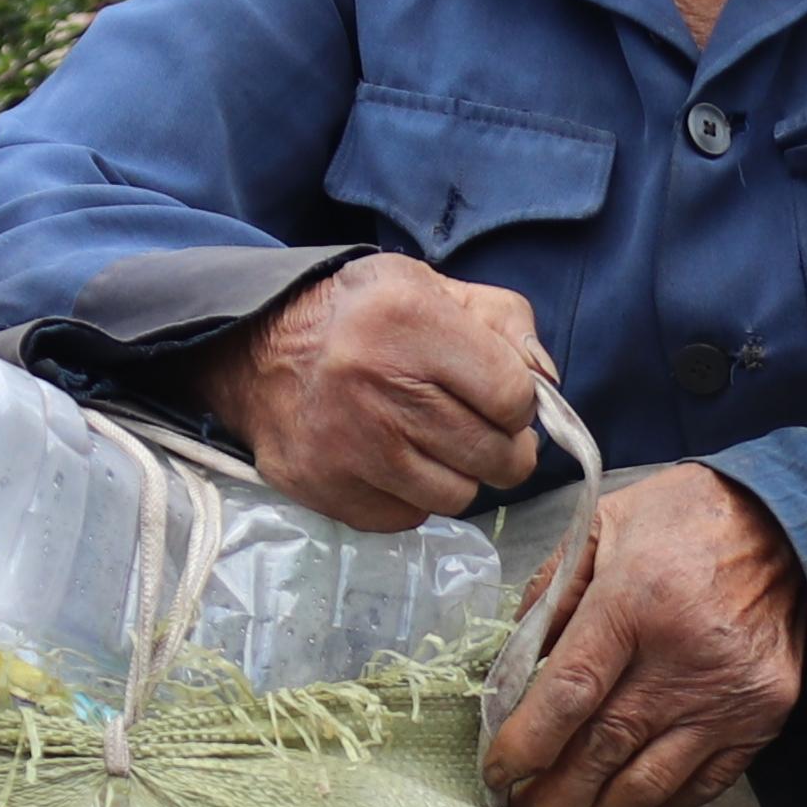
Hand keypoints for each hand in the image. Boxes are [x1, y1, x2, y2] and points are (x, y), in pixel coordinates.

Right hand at [191, 257, 545, 530]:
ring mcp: (348, 447)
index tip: (504, 398)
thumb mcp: (435, 289)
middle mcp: (376, 387)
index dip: (521, 404)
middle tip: (480, 428)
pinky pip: (410, 516)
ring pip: (458, 496)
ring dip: (459, 474)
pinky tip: (394, 460)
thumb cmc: (366, 318)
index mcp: (408, 321)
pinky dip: (414, 495)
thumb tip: (547, 386)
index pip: (513, 397)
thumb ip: (507, 325)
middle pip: (494, 456)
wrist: (259, 351)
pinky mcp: (327, 490)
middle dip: (503, 447)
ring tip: (434, 442)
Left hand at [484, 471, 806, 806]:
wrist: (794, 524)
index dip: (524, 745)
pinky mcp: (763, 718)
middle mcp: (684, 658)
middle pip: (602, 752)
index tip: (496, 771)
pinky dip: (655, 805)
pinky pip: (700, 786)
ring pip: (648, 784)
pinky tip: (623, 803)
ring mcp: (729, 696)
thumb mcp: (605, 526)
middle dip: (551, 795)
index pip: (568, 695)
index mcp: (636, 601)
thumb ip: (552, 592)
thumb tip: (516, 667)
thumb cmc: (689, 521)